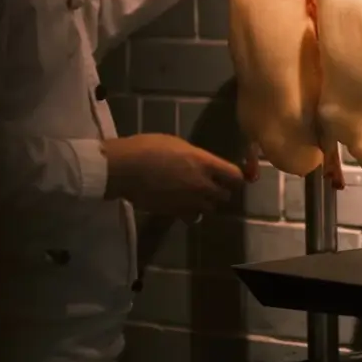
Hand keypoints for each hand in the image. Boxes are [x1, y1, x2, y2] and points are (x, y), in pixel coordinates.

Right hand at [103, 134, 243, 217]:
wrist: (125, 168)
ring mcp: (189, 202)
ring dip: (207, 203)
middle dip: (222, 190)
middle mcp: (202, 185)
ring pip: (210, 209)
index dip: (236, 177)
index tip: (231, 175)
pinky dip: (190, 213)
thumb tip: (202, 165)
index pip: (235, 176)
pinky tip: (182, 204)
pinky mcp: (175, 213)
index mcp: (204, 163)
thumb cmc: (149, 148)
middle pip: (226, 195)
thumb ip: (196, 158)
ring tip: (197, 195)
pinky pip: (192, 217)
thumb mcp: (178, 144)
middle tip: (213, 184)